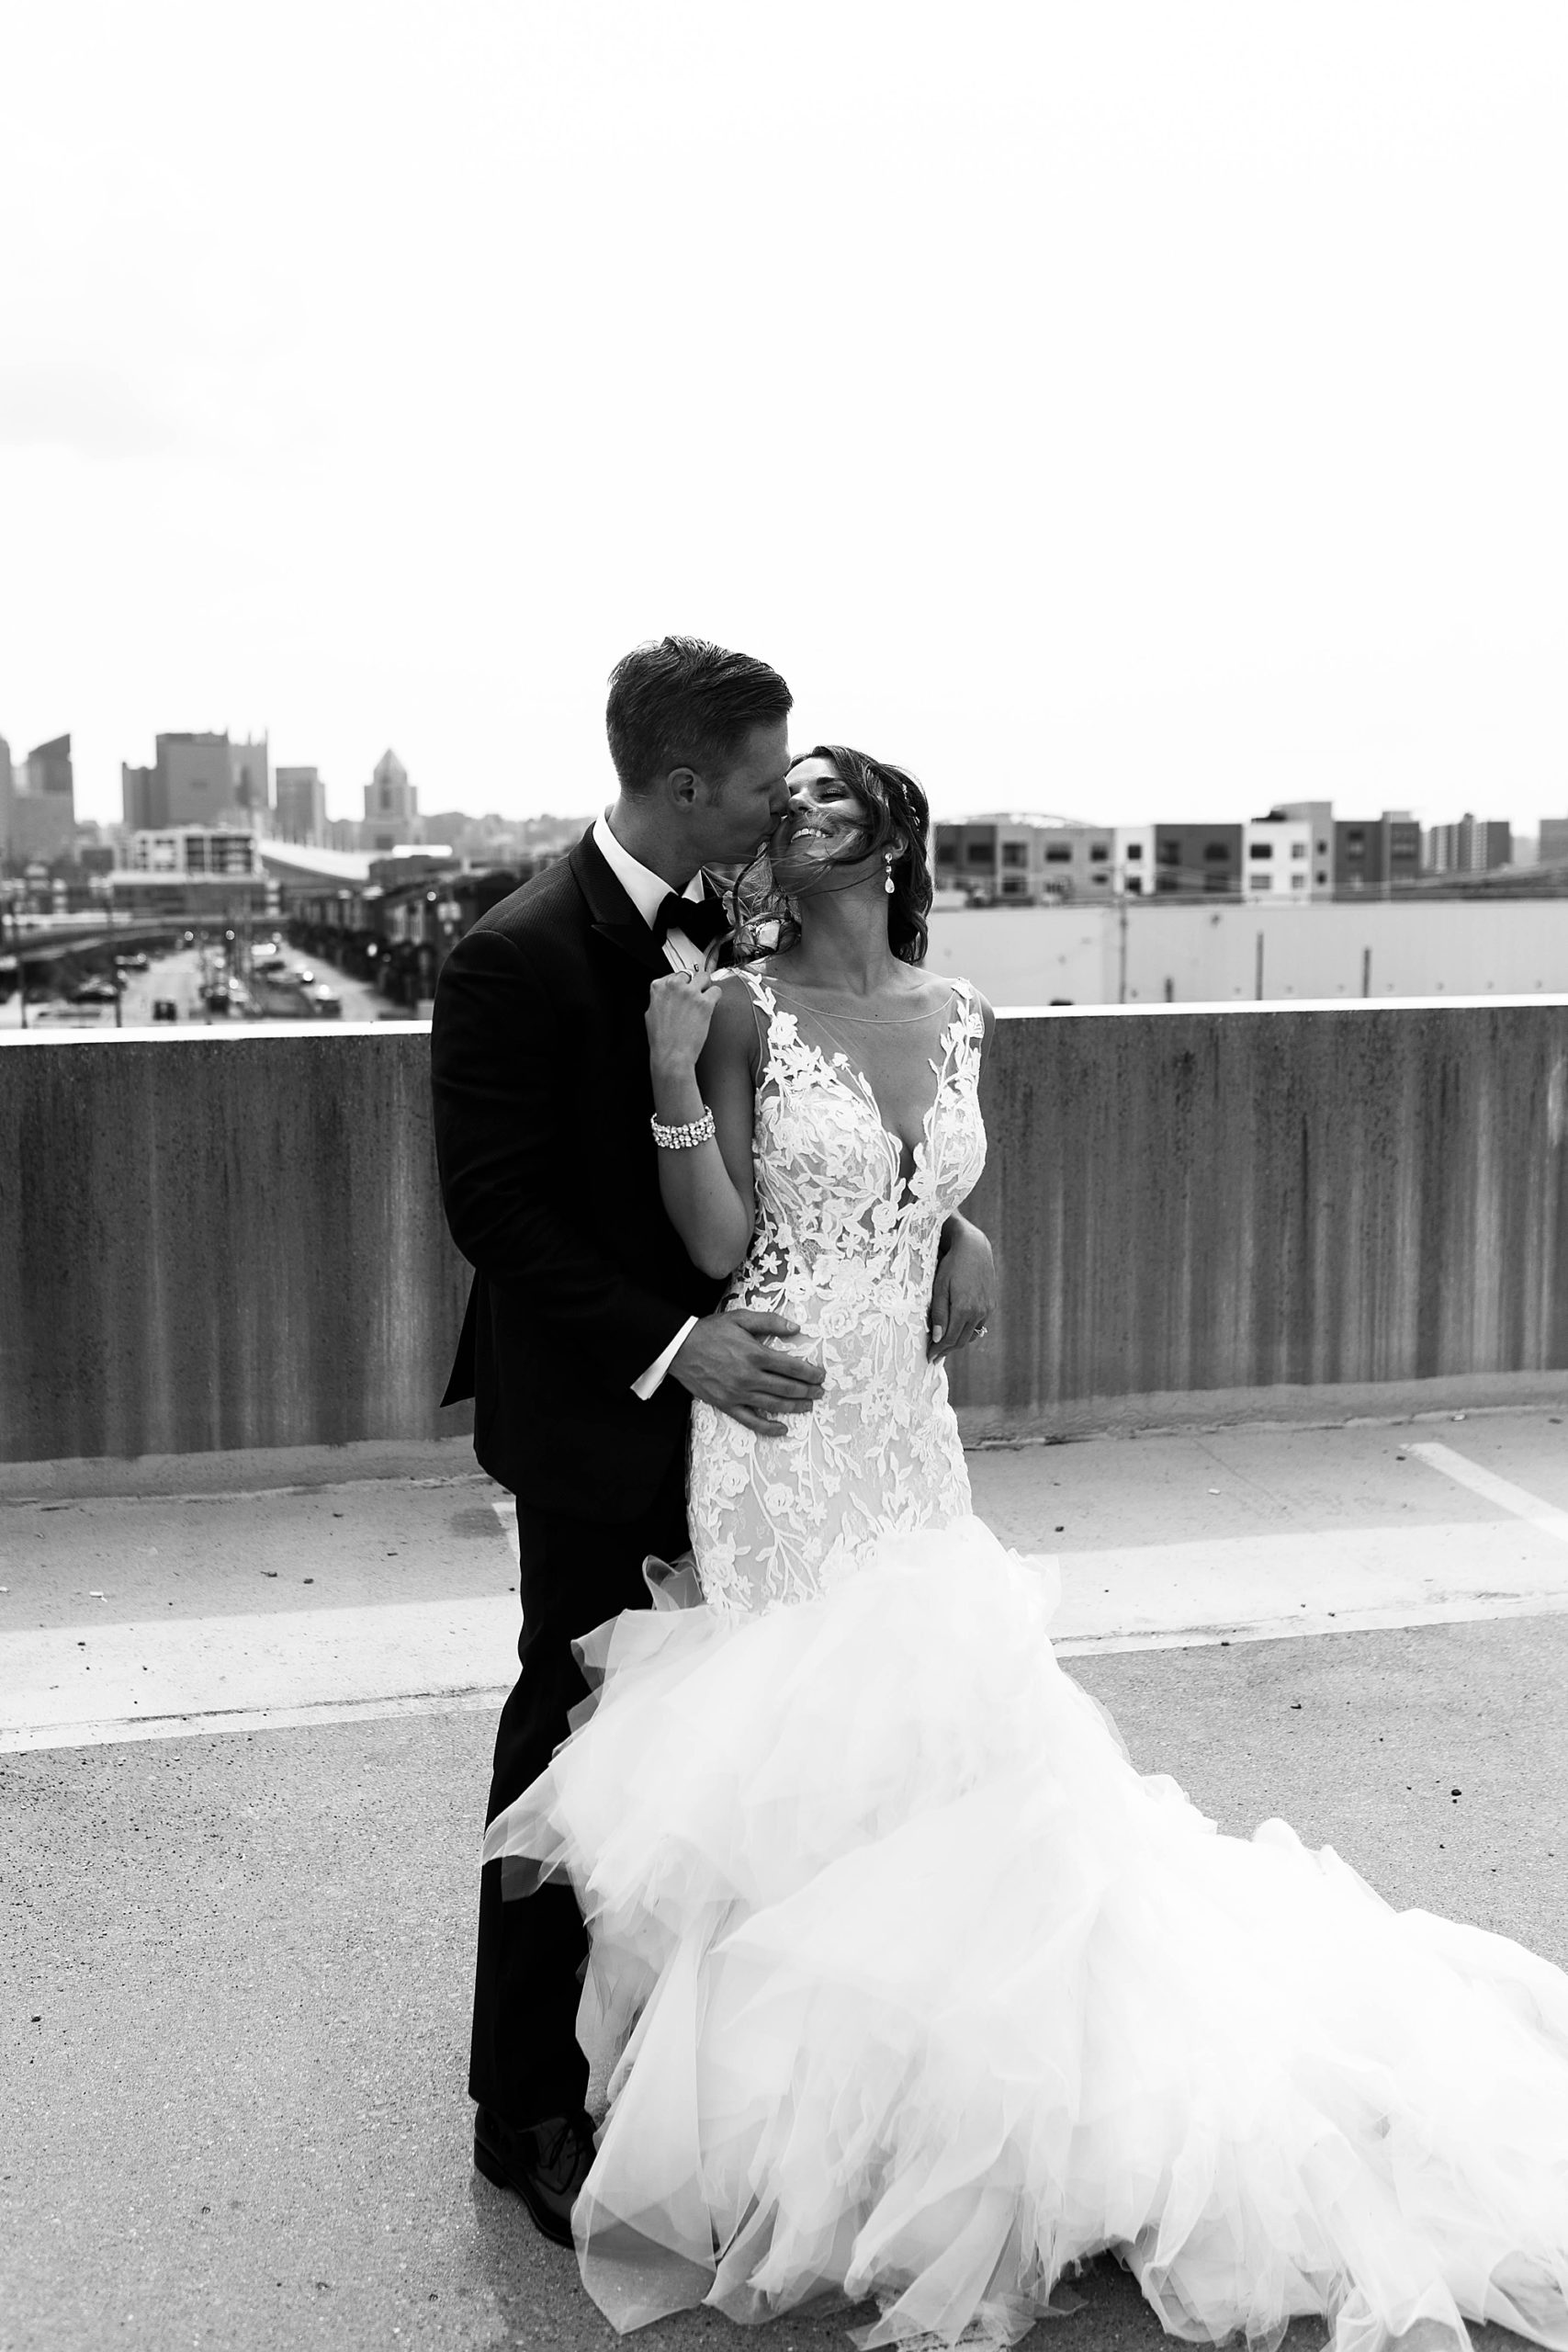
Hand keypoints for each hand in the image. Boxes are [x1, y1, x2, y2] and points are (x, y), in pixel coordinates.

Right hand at [645, 968, 720, 1072]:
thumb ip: (659, 999)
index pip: (674, 975)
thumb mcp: (650, 1014)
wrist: (671, 1055)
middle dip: (693, 985)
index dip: (682, 985)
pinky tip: (711, 1006)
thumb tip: (667, 995)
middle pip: (690, 974)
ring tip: (704, 1000)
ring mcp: (690, 993)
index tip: (684, 992)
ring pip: (704, 977)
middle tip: (694, 998)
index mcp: (658, 987)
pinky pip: (717, 990)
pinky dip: (716, 998)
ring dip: (706, 987)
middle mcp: (674, 986)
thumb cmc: (661, 1039)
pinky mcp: (704, 1002)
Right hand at [670, 1310, 825, 1438]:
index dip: (810, 1373)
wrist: (679, 1348)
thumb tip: (795, 1328)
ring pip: (774, 1404)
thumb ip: (769, 1322)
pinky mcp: (727, 1405)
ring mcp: (738, 1394)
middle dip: (808, 1390)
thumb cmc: (710, 1331)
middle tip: (820, 1391)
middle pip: (788, 1387)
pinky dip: (768, 1427)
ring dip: (795, 1406)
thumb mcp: (740, 1318)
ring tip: (809, 1405)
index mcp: (755, 1354)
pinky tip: (782, 1428)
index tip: (820, 1375)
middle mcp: (750, 1377)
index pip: (792, 1367)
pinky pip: (751, 1421)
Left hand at [927, 1217, 995, 1359]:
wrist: (974, 1248)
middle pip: (961, 1340)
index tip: (929, 1357)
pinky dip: (967, 1332)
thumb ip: (939, 1313)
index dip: (939, 1350)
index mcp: (964, 1308)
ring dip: (957, 1342)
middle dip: (947, 1350)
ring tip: (944, 1346)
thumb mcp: (939, 1287)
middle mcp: (979, 1311)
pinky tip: (958, 1331)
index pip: (950, 1339)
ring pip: (971, 1335)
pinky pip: (979, 1325)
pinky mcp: (991, 1305)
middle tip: (934, 1355)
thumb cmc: (952, 1265)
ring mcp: (987, 1309)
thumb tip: (937, 1338)